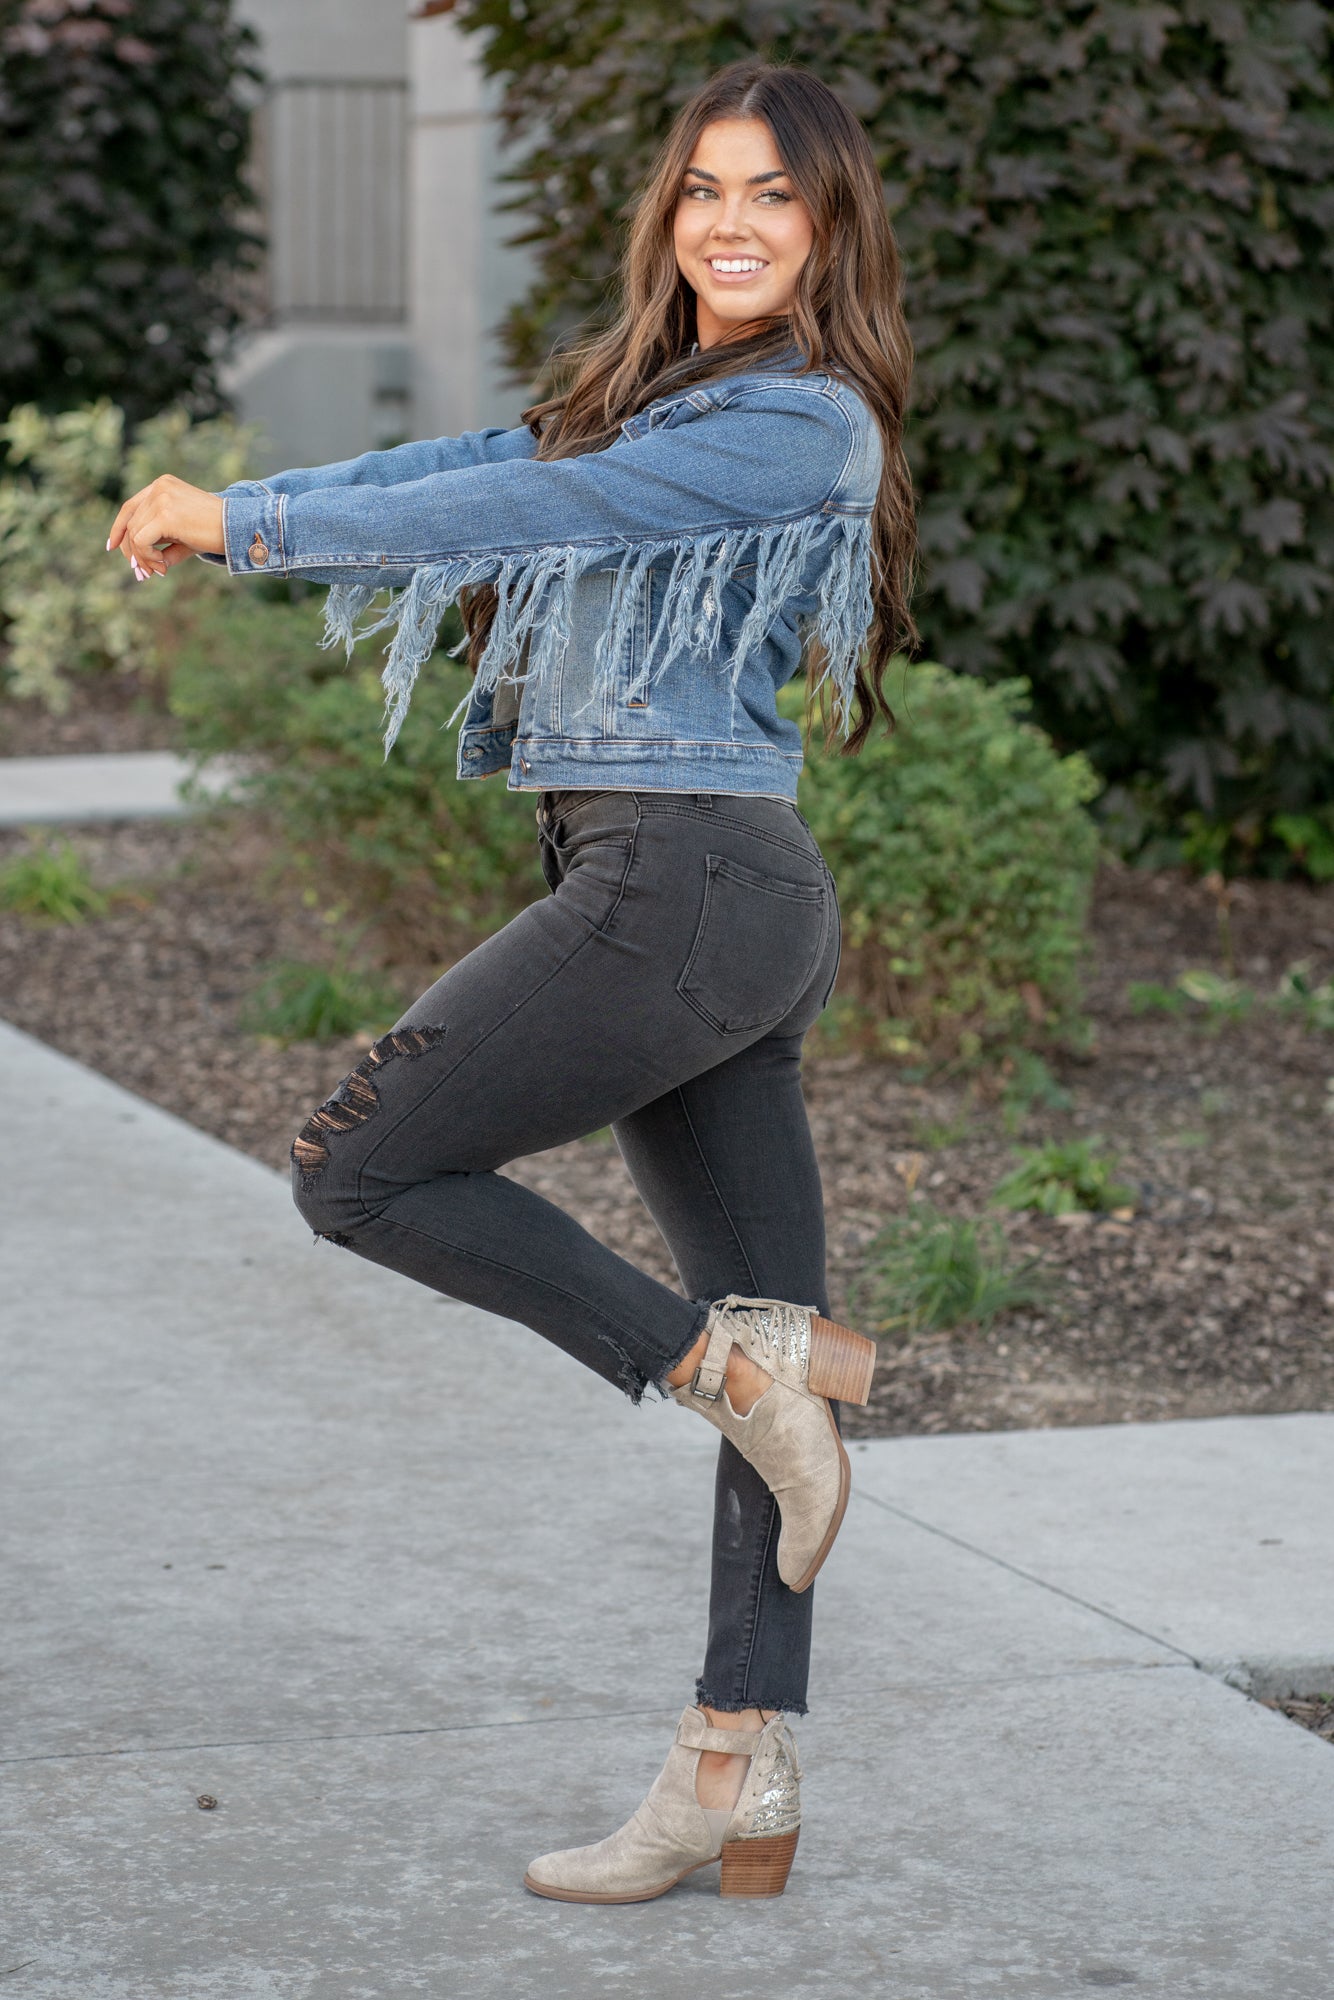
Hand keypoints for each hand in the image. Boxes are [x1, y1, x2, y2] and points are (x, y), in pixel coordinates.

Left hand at [107, 475, 226, 579]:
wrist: (238, 528)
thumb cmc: (214, 533)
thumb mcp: (183, 536)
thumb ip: (160, 544)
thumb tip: (140, 567)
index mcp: (163, 485)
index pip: (131, 506)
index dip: (118, 528)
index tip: (112, 547)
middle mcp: (159, 488)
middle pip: (130, 523)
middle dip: (133, 551)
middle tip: (143, 572)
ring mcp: (161, 499)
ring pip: (134, 534)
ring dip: (143, 558)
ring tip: (160, 570)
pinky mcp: (165, 515)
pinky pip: (141, 541)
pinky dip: (148, 557)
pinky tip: (164, 566)